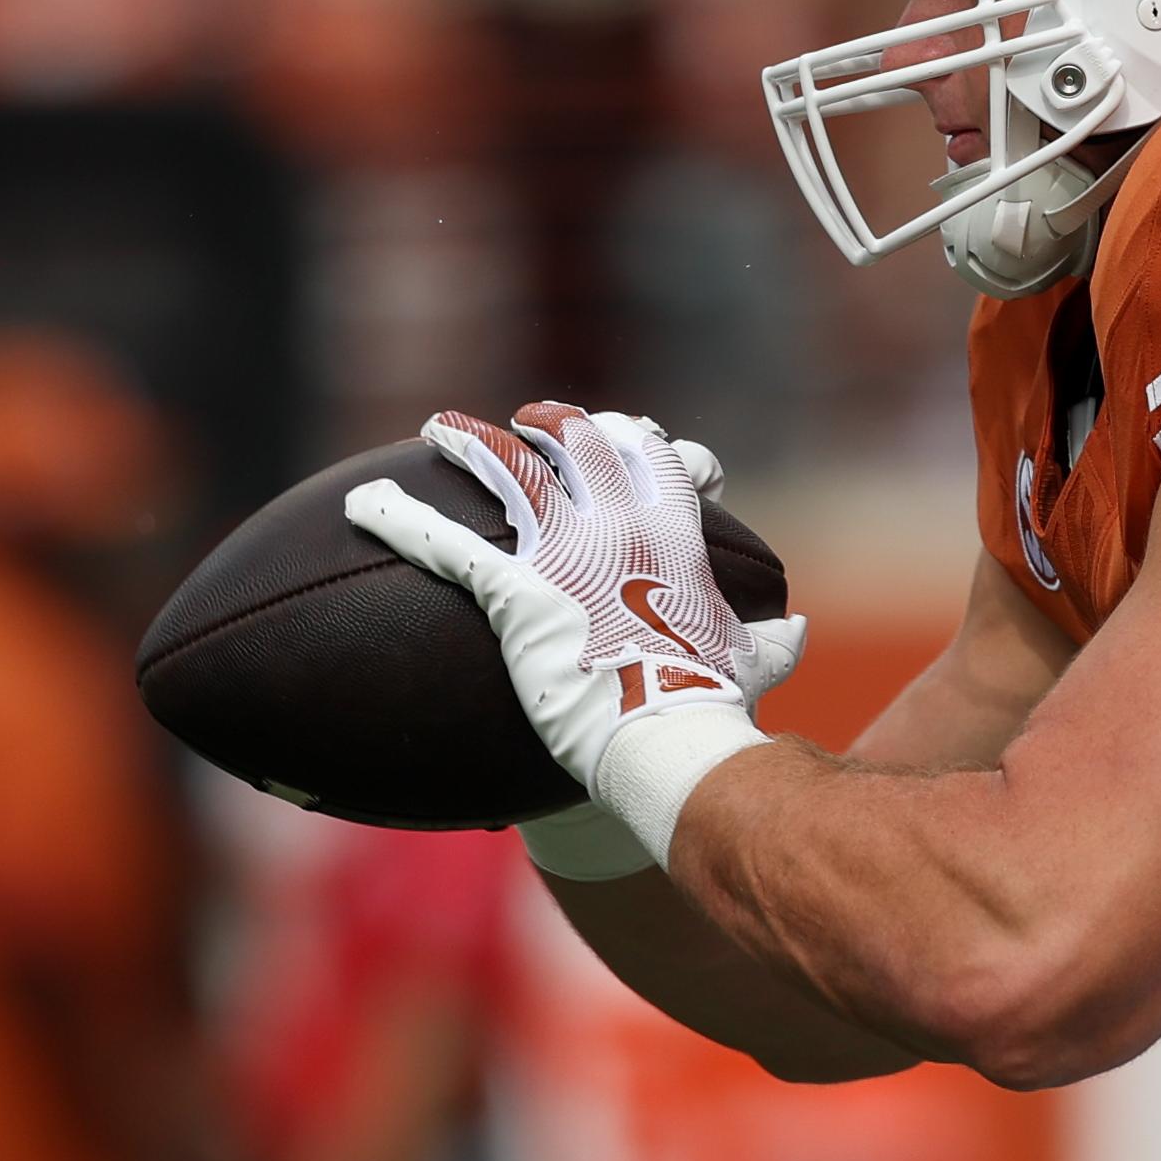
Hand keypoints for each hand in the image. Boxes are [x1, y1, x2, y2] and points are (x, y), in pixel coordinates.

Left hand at [345, 404, 791, 864]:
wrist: (670, 738)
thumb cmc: (713, 706)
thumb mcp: (755, 663)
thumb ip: (773, 640)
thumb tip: (795, 628)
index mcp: (675, 532)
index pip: (659, 456)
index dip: (643, 438)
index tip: (632, 431)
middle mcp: (620, 523)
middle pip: (581, 441)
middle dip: (554, 421)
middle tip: (530, 422)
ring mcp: (565, 550)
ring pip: (508, 469)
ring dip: (469, 442)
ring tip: (440, 429)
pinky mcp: (515, 589)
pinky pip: (447, 544)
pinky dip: (399, 519)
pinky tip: (364, 504)